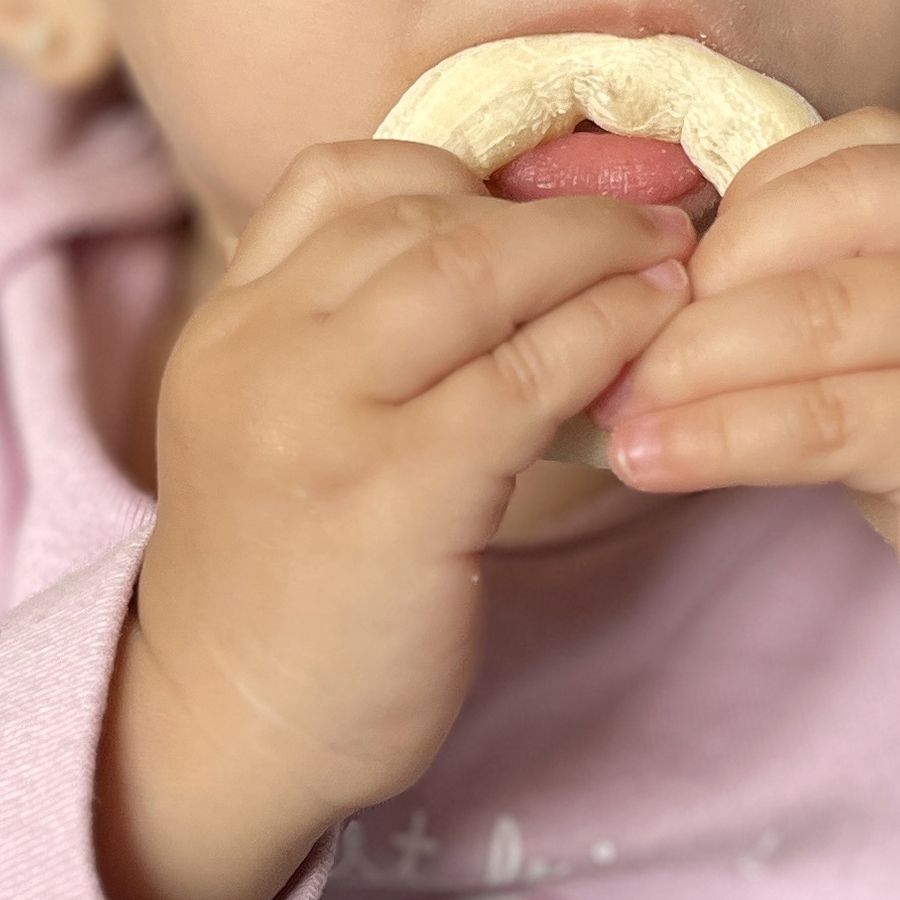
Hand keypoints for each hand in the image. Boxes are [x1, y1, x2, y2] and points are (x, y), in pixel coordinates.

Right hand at [99, 141, 695, 899]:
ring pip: (475, 273)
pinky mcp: (394, 496)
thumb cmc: (288, 579)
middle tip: (655, 212)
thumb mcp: (280, 420)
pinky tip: (650, 340)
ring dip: (596, 254)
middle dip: (559, 204)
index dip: (468, 168)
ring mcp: (321, 419)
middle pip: (424, 213)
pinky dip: (603, 340)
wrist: (223, 732)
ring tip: (676, 259)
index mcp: (229, 322)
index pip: (341, 178)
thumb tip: (517, 247)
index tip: (558, 190)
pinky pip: (520, 380)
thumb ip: (354, 331)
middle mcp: (260, 351)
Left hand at [595, 113, 899, 893]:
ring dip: (687, 367)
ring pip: (811, 318)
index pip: (841, 156)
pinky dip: (720, 438)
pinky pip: (824, 419)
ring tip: (610, 411)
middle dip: (695, 289)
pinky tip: (653, 460)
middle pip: (819, 223)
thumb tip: (651, 286)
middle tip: (611, 352)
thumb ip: (830, 288)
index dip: (733, 214)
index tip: (658, 284)